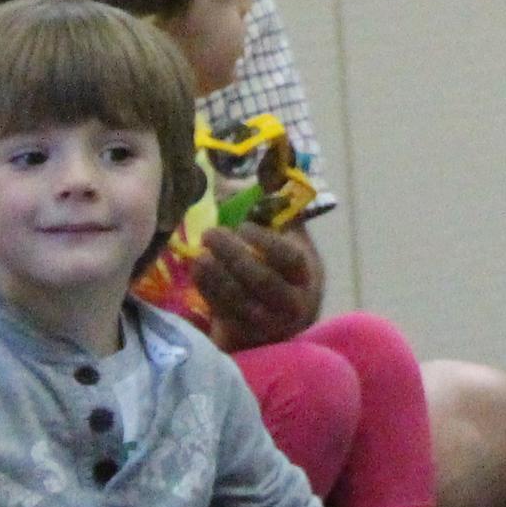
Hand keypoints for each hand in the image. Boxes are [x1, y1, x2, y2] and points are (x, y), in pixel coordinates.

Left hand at [188, 221, 326, 350]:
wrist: (276, 321)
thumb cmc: (279, 270)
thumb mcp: (287, 240)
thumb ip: (277, 210)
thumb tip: (260, 168)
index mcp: (307, 274)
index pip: (290, 259)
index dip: (266, 242)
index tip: (244, 227)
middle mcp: (294, 303)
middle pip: (263, 281)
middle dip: (234, 256)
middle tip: (210, 234)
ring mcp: (271, 325)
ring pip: (242, 301)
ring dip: (217, 276)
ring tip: (199, 255)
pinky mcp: (249, 339)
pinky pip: (226, 316)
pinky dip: (210, 292)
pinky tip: (198, 272)